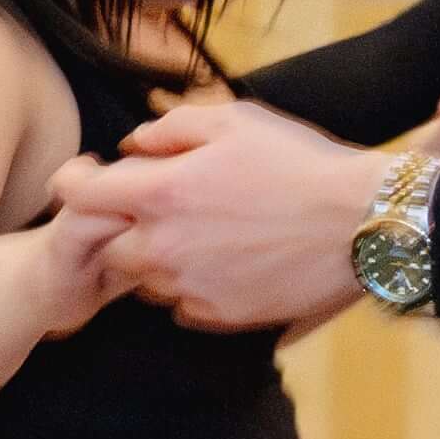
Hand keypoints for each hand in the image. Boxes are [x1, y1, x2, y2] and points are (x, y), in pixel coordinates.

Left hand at [42, 98, 371, 330]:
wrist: (366, 223)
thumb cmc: (301, 164)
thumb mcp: (235, 121)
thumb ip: (170, 128)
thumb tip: (131, 145)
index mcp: (161, 193)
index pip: (77, 196)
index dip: (73, 185)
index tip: (87, 181)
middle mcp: (163, 246)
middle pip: (107, 245)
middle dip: (124, 227)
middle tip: (166, 210)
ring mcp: (189, 287)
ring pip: (145, 279)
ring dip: (159, 259)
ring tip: (209, 235)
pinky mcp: (217, 316)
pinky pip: (181, 305)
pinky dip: (193, 286)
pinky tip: (229, 264)